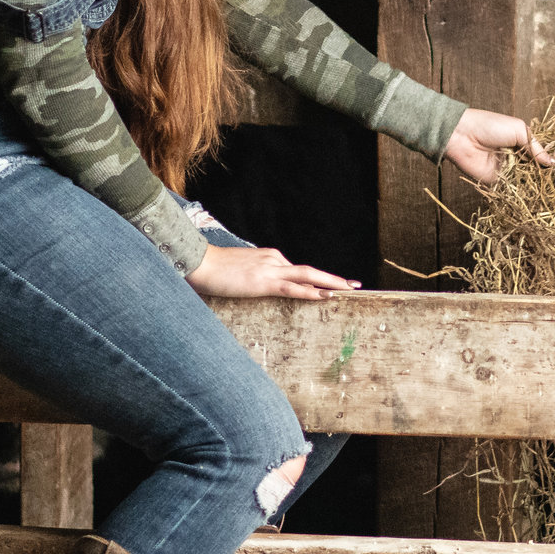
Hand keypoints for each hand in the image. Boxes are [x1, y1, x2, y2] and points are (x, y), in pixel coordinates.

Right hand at [188, 243, 359, 299]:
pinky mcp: (264, 282)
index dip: (315, 279)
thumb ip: (253, 276)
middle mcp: (274, 259)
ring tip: (349, 291)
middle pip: (310, 270)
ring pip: (308, 277)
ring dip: (331, 284)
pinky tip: (326, 296)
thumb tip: (258, 285)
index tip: (331, 284)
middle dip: (334, 278)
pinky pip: (294, 288)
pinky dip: (312, 292)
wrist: (200, 263)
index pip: (297, 270)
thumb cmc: (214, 270)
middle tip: (354, 285)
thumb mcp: (239, 272)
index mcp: (269, 257)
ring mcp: (270, 269)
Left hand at [443, 108, 554, 184]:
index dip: (550, 161)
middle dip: (545, 175)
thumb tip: (553, 162)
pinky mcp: (497, 183)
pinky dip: (522, 193)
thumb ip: (535, 147)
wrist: (462, 135)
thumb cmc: (490, 125)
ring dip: (536, 185)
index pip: (540, 155)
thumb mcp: (519, 130)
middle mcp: (516, 158)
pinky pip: (512, 190)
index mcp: (521, 143)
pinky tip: (535, 195)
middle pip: (535, 170)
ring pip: (526, 181)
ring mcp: (507, 171)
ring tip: (550, 189)